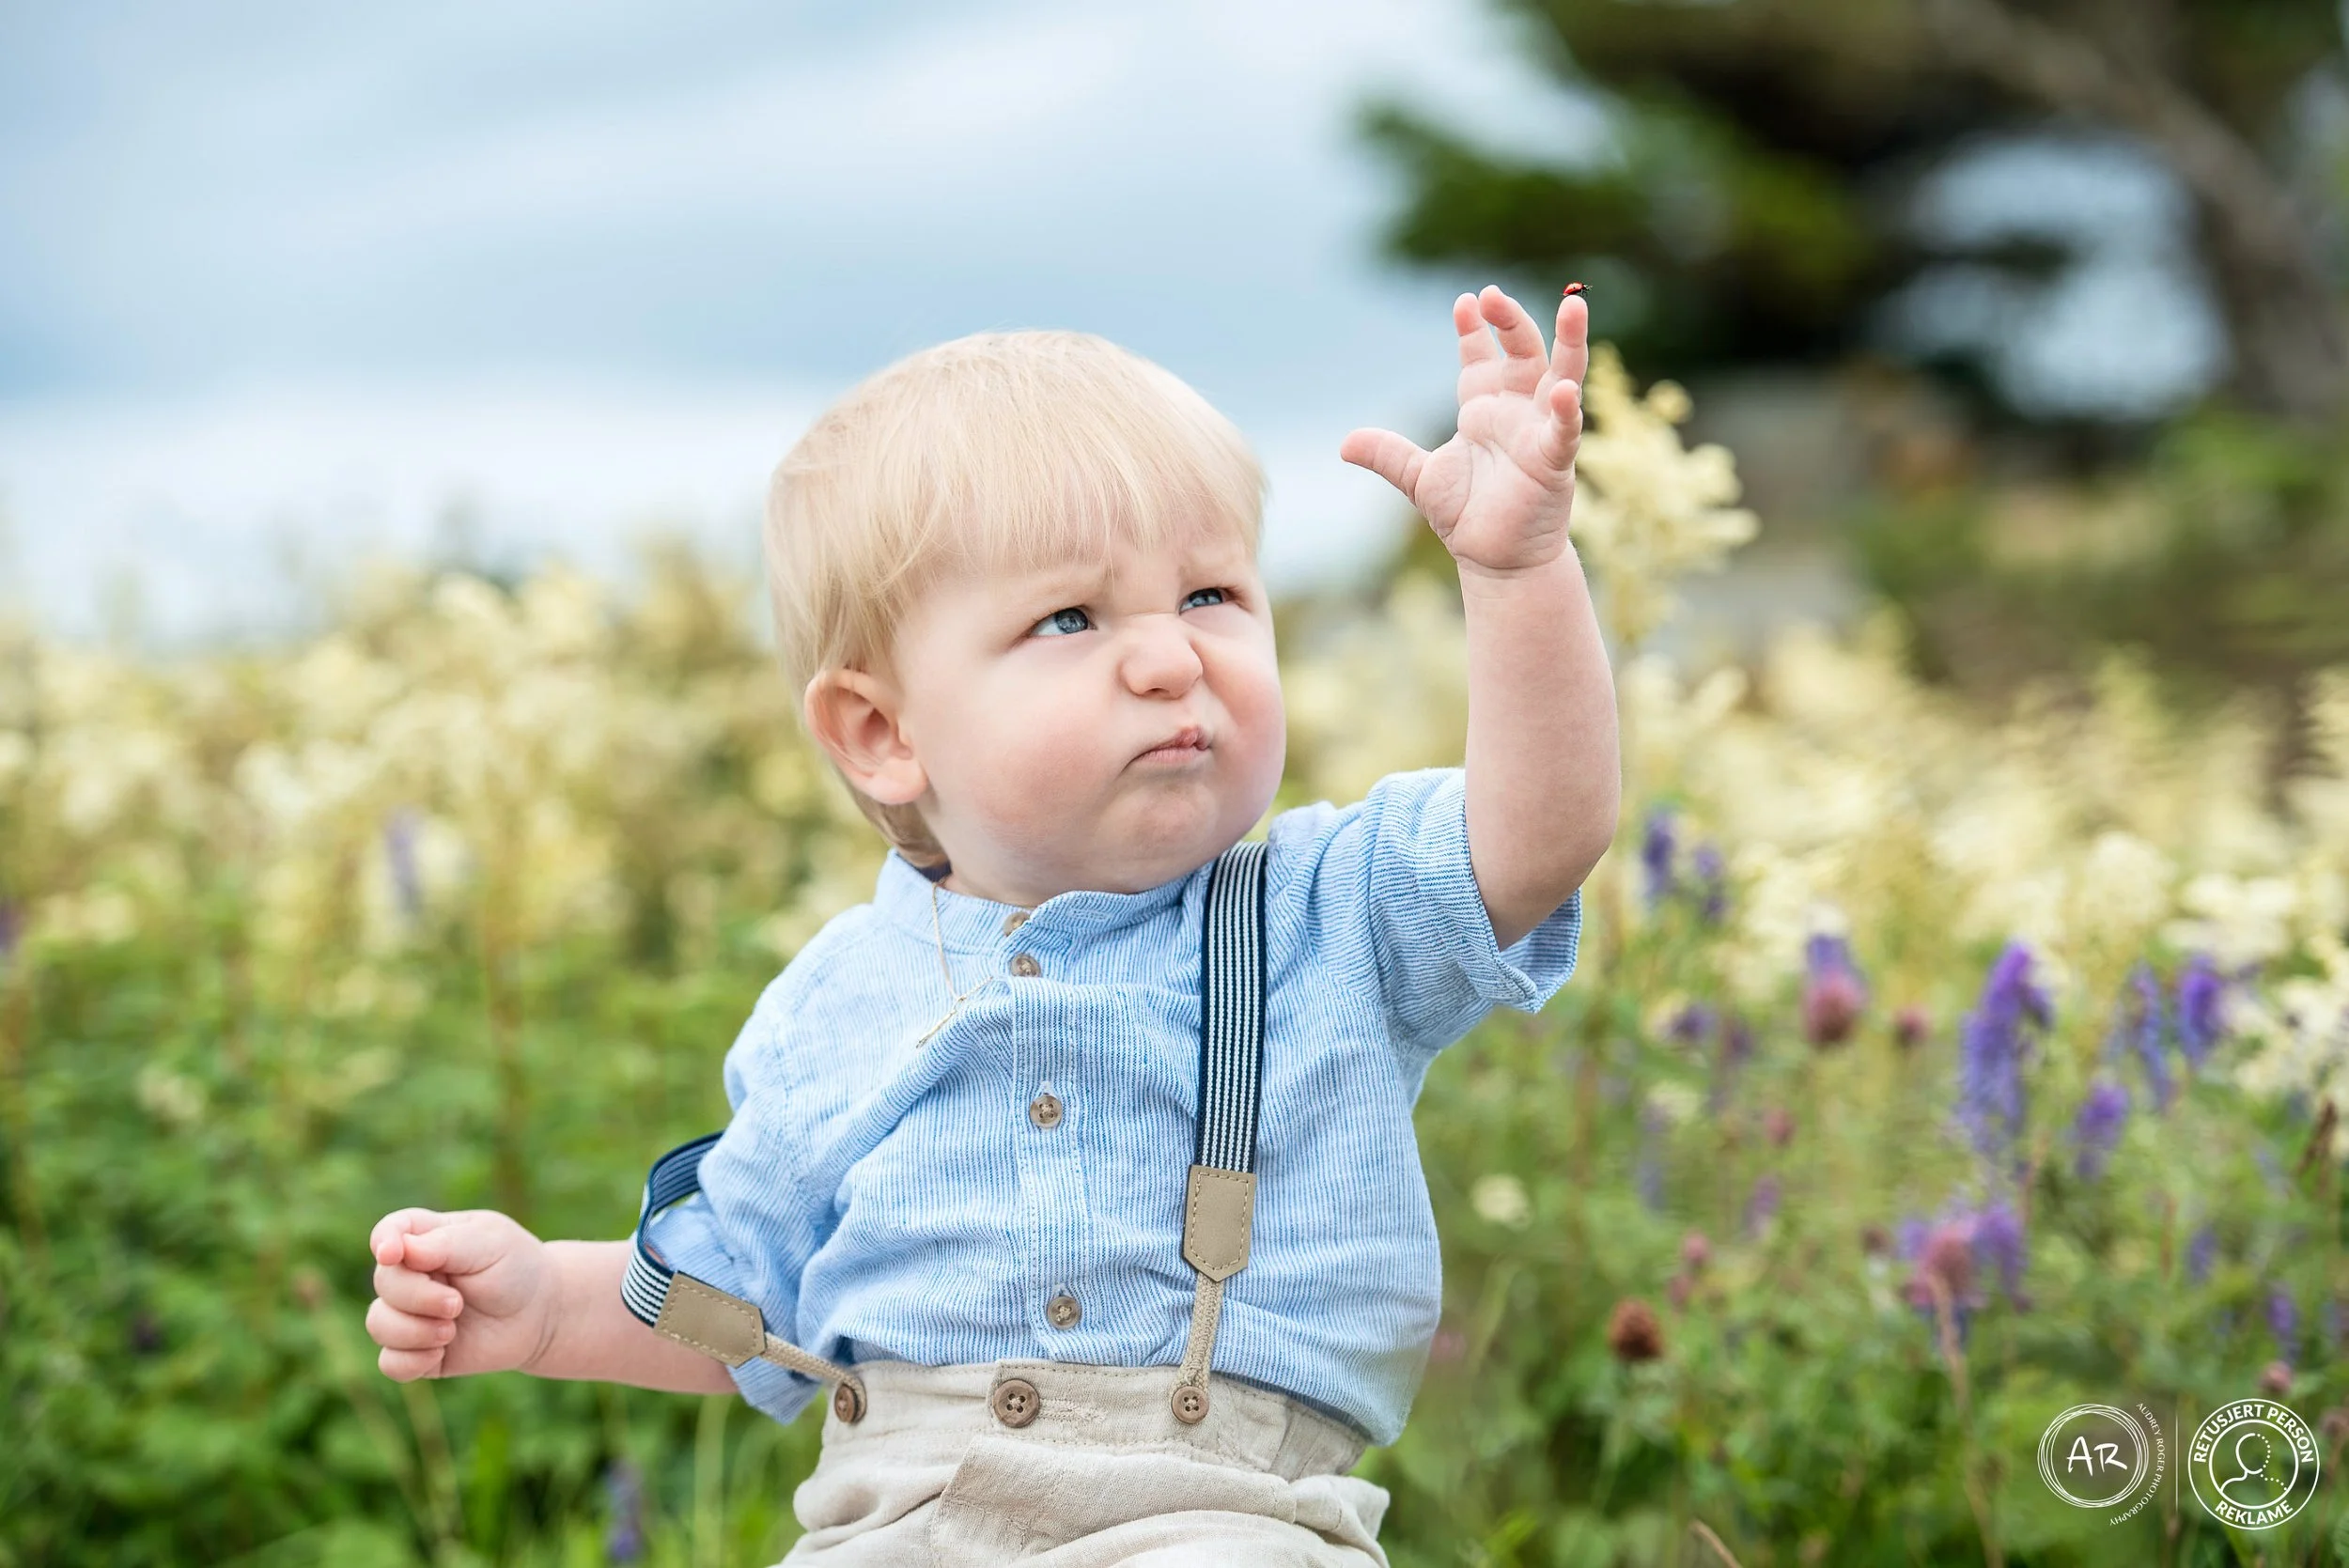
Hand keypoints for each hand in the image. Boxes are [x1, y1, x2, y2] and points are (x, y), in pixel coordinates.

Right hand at [366, 1208, 554, 1381]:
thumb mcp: (491, 1244)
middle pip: (384, 1281)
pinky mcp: (417, 1350)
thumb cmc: (515, 1269)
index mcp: (428, 1237)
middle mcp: (412, 1274)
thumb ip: (446, 1244)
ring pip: (378, 1323)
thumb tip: (399, 1250)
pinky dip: (410, 1361)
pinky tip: (439, 1353)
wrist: (541, 1314)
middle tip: (456, 1304)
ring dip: (412, 1331)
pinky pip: (390, 1363)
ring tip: (450, 1331)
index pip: (390, 1230)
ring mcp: (411, 1313)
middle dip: (417, 1297)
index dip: (383, 1241)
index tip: (392, 1255)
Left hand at [1341, 284, 1588, 577]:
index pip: (1481, 357)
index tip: (1465, 300)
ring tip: (1574, 304)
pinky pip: (1565, 429)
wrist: (1495, 561)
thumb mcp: (1419, 478)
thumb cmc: (1466, 516)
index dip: (1474, 329)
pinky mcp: (1554, 460)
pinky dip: (1567, 410)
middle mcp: (1516, 412)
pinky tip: (1565, 389)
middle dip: (1510, 321)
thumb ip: (1388, 455)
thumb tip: (1344, 444)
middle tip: (1492, 294)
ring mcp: (1540, 431)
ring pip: (1562, 374)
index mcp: (1484, 410)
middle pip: (1521, 352)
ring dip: (1569, 340)